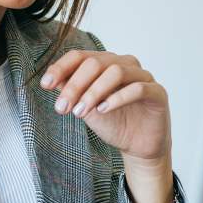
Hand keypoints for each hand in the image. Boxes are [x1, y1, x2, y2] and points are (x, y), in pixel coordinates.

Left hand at [39, 50, 171, 162]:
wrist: (138, 146)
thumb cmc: (113, 123)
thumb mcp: (86, 109)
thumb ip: (72, 93)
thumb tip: (50, 80)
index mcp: (105, 64)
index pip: (80, 56)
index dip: (61, 67)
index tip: (45, 84)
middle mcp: (124, 64)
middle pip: (95, 63)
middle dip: (75, 85)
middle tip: (62, 107)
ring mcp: (143, 76)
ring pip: (116, 72)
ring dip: (93, 92)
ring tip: (80, 112)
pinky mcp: (157, 93)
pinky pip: (137, 88)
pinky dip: (117, 98)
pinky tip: (103, 110)